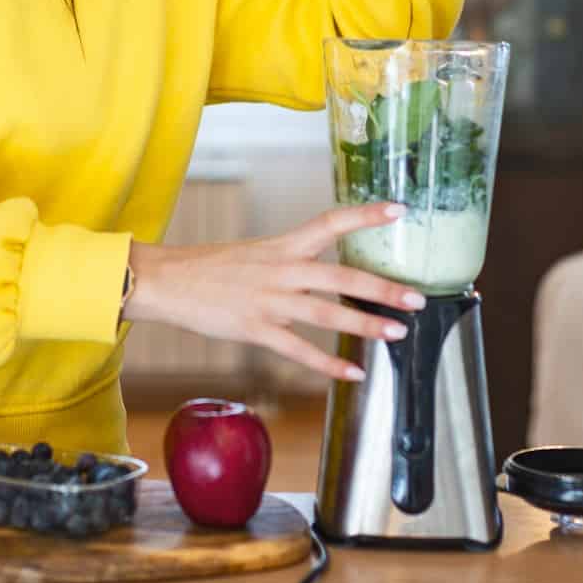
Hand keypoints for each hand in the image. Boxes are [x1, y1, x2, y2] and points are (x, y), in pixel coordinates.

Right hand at [123, 203, 427, 382]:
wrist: (165, 281)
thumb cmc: (210, 268)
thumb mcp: (255, 253)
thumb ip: (289, 262)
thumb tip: (322, 272)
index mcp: (282, 245)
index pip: (331, 222)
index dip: (366, 215)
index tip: (399, 209)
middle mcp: (281, 269)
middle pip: (341, 275)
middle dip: (383, 287)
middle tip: (417, 297)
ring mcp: (270, 301)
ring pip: (328, 313)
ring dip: (366, 325)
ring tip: (397, 333)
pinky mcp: (256, 329)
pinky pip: (300, 350)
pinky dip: (329, 364)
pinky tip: (354, 373)